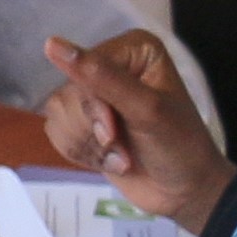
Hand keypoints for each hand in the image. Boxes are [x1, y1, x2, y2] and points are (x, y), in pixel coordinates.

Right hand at [41, 31, 228, 227]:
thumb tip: (52, 43)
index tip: (113, 133)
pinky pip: (56, 131)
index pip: (84, 68)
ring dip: (88, 145)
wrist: (184, 193)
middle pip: (68, 92)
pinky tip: (110, 160)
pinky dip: (82, 153)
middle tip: (121, 146)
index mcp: (132, 50)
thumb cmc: (178, 146)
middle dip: (92, 130)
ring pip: (58, 113)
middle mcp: (111, 65)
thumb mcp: (145, 109)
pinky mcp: (83, 121)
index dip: (92, 106)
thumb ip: (101, 77)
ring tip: (121, 156)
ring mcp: (96, 94)